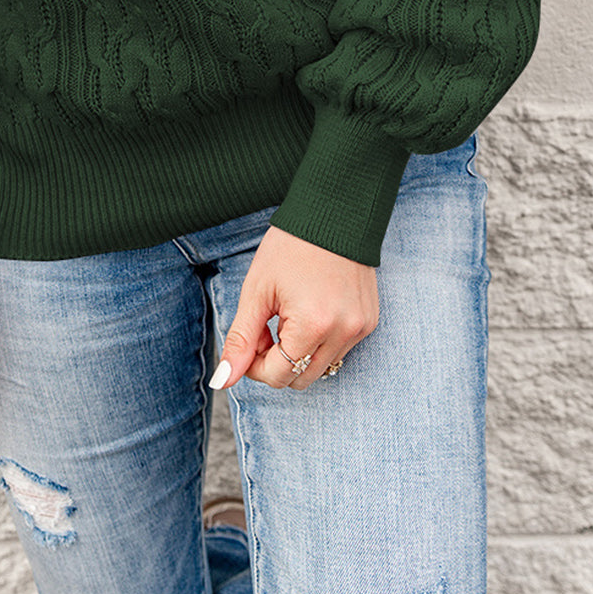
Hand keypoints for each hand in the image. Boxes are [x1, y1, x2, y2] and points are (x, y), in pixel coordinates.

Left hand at [210, 225, 378, 390]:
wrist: (333, 212)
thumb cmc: (289, 247)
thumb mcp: (257, 291)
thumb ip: (241, 339)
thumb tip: (223, 380)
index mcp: (313, 325)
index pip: (278, 376)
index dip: (256, 363)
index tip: (252, 336)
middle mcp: (343, 333)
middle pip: (300, 378)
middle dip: (277, 360)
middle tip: (268, 324)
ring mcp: (360, 328)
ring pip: (321, 368)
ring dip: (299, 352)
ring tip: (289, 315)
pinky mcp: (369, 322)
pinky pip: (339, 350)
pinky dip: (320, 341)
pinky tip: (310, 311)